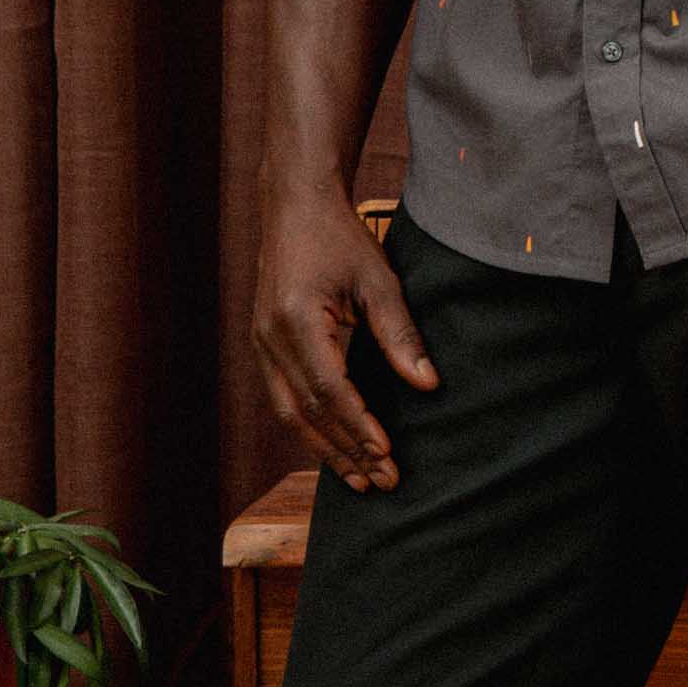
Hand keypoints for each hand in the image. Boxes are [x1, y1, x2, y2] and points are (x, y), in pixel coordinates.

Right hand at [252, 183, 438, 491]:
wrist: (294, 205)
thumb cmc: (339, 235)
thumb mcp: (378, 279)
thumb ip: (400, 333)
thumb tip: (427, 384)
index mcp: (297, 319)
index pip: (329, 388)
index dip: (356, 425)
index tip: (386, 453)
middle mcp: (270, 337)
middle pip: (306, 411)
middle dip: (345, 449)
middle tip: (380, 481)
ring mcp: (260, 342)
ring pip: (289, 412)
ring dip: (324, 447)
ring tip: (358, 478)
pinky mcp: (262, 343)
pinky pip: (283, 397)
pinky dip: (309, 426)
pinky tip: (333, 444)